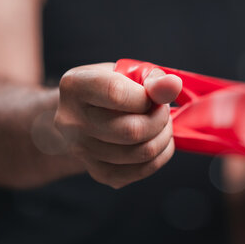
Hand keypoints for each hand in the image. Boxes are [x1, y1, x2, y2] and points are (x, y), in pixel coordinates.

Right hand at [54, 62, 181, 188]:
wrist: (87, 116)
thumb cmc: (113, 88)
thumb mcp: (128, 71)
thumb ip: (152, 77)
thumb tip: (172, 85)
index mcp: (75, 86)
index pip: (116, 93)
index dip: (145, 96)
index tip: (151, 95)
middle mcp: (72, 121)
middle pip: (131, 130)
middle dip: (160, 120)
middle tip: (163, 111)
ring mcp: (82, 151)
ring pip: (139, 153)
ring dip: (163, 138)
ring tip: (162, 126)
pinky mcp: (97, 172)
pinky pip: (139, 171)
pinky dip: (159, 157)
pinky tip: (157, 142)